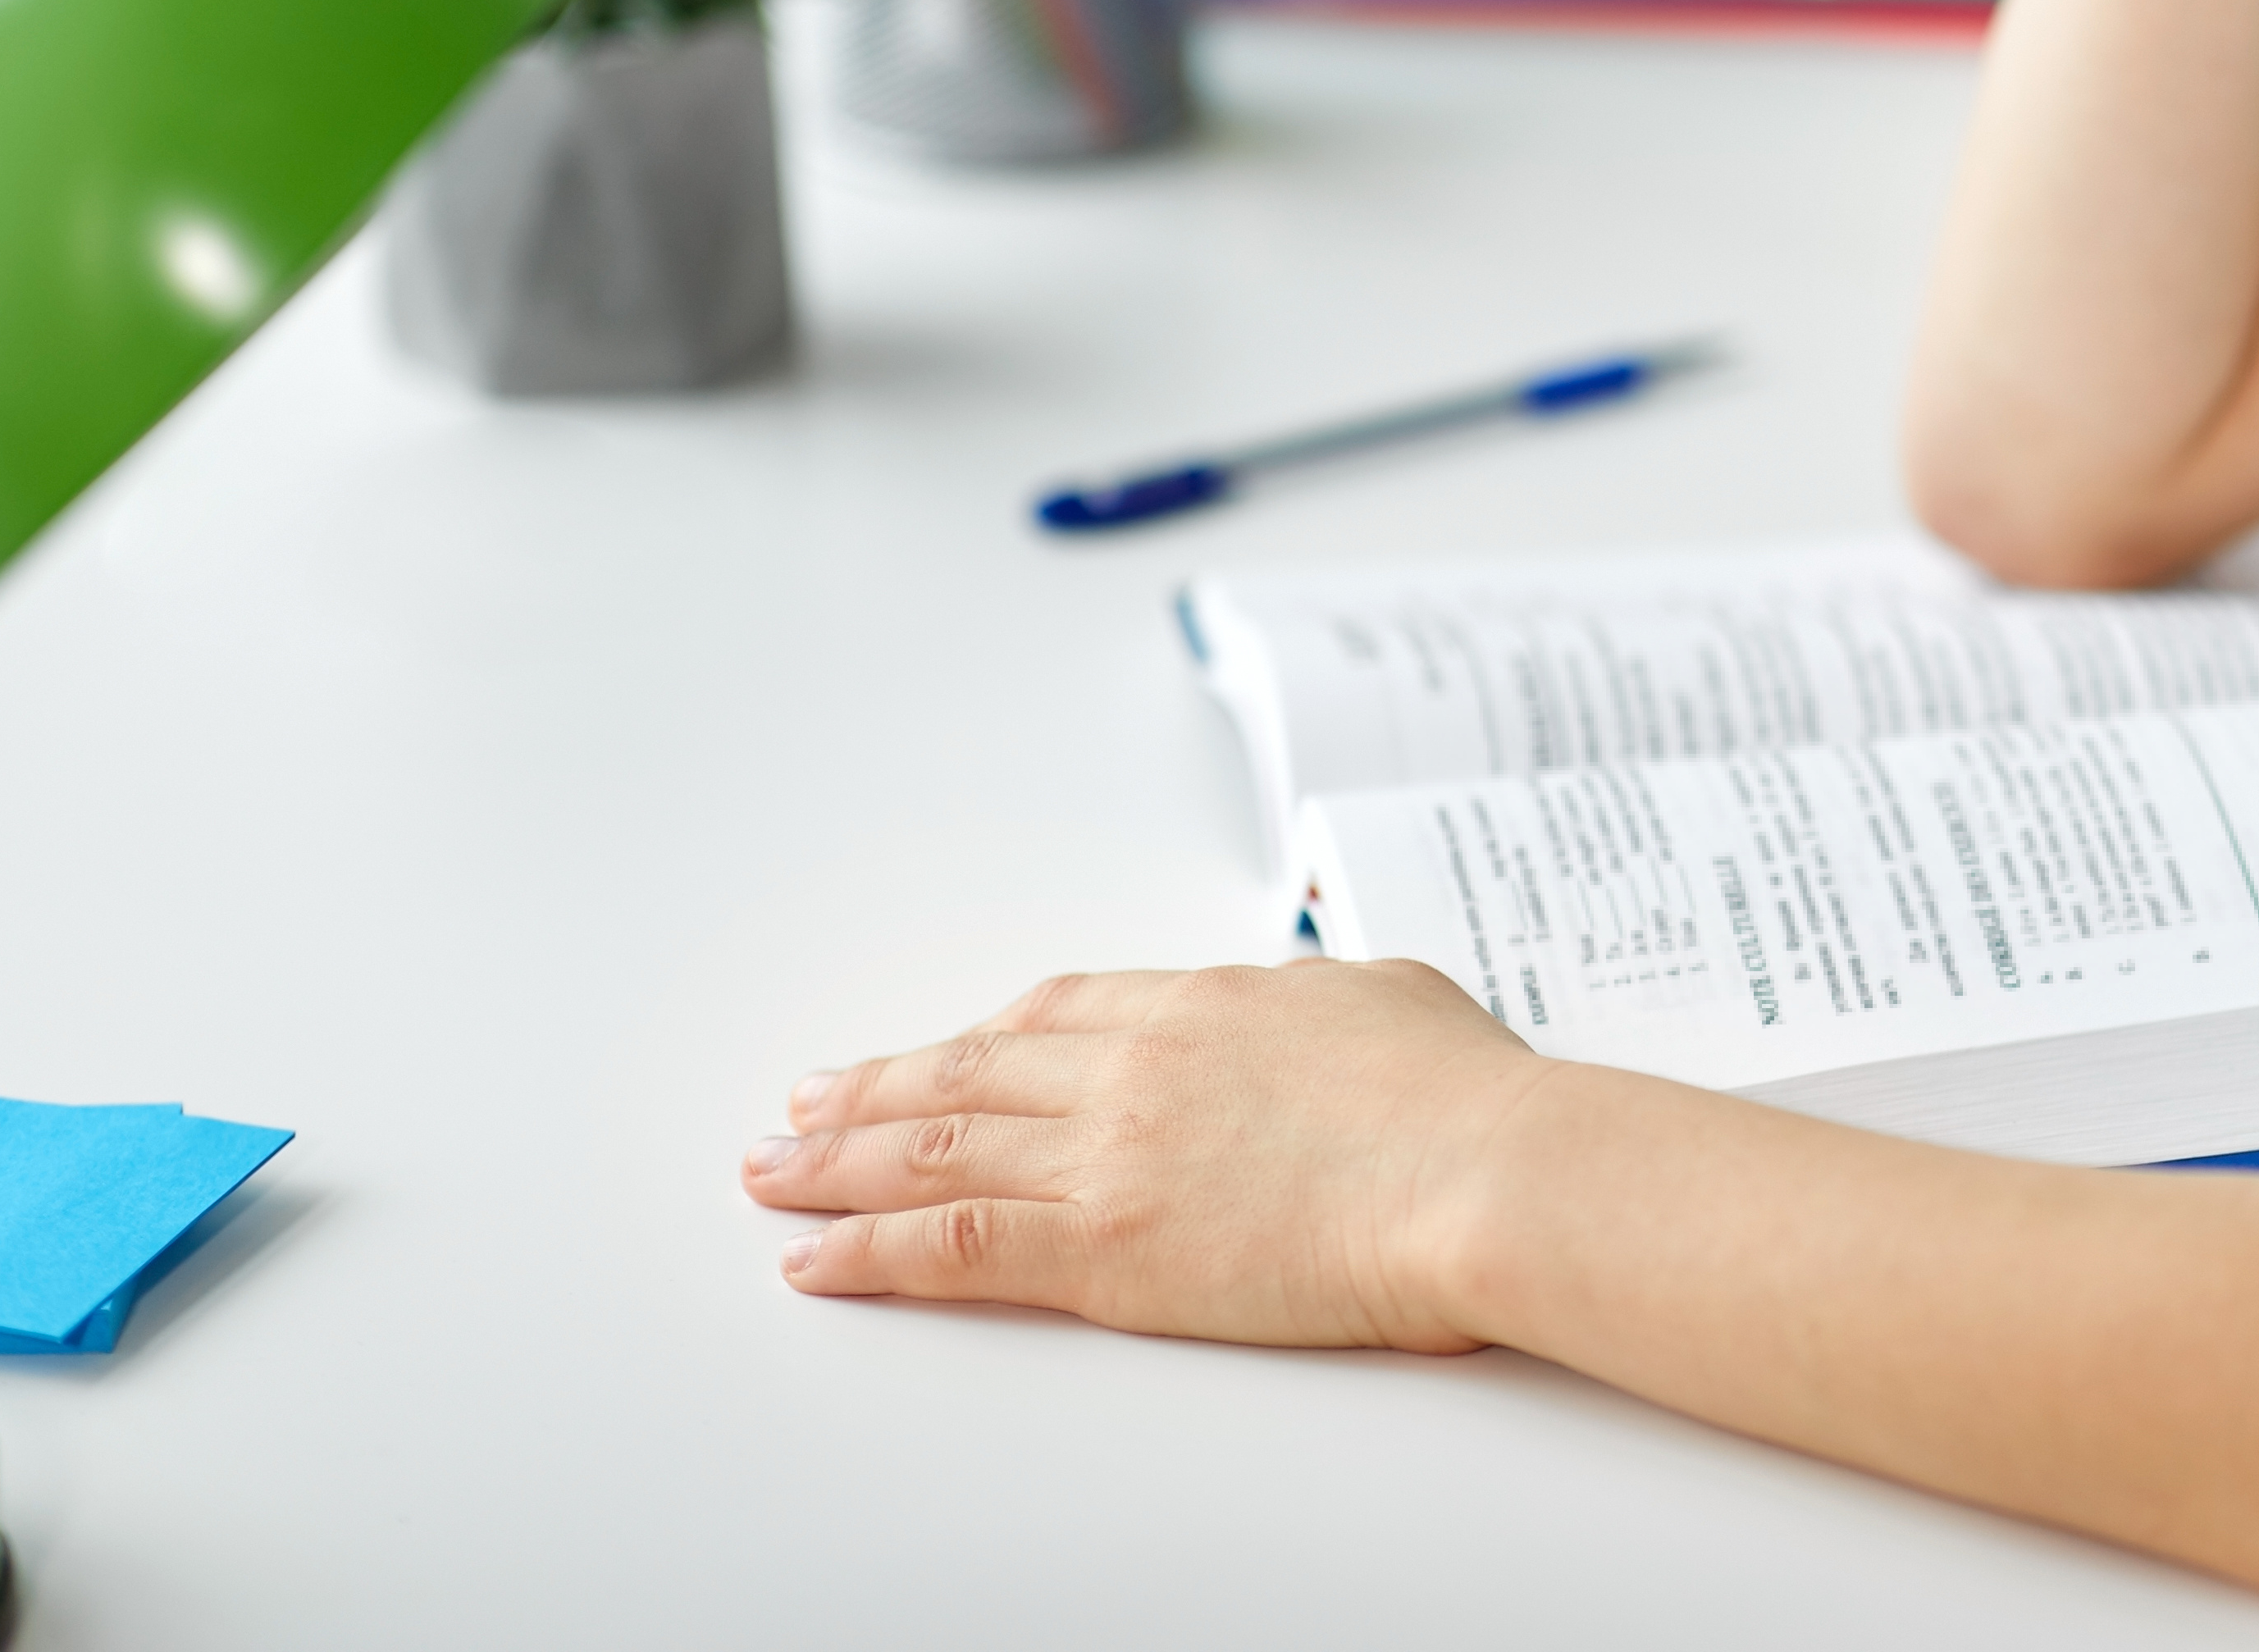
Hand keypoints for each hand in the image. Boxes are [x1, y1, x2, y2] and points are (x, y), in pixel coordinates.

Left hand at [741, 958, 1545, 1347]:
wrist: (1485, 1171)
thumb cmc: (1469, 1098)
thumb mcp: (1392, 998)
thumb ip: (1326, 1000)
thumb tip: (1320, 1002)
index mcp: (1203, 1003)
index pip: (1052, 1016)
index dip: (973, 1039)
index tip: (928, 1052)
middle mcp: (1134, 1066)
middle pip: (965, 1074)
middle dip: (872, 1092)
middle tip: (803, 1105)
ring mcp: (1108, 1154)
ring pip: (933, 1152)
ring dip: (837, 1165)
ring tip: (773, 1175)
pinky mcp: (1104, 1250)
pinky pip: (952, 1248)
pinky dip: (869, 1252)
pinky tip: (817, 1260)